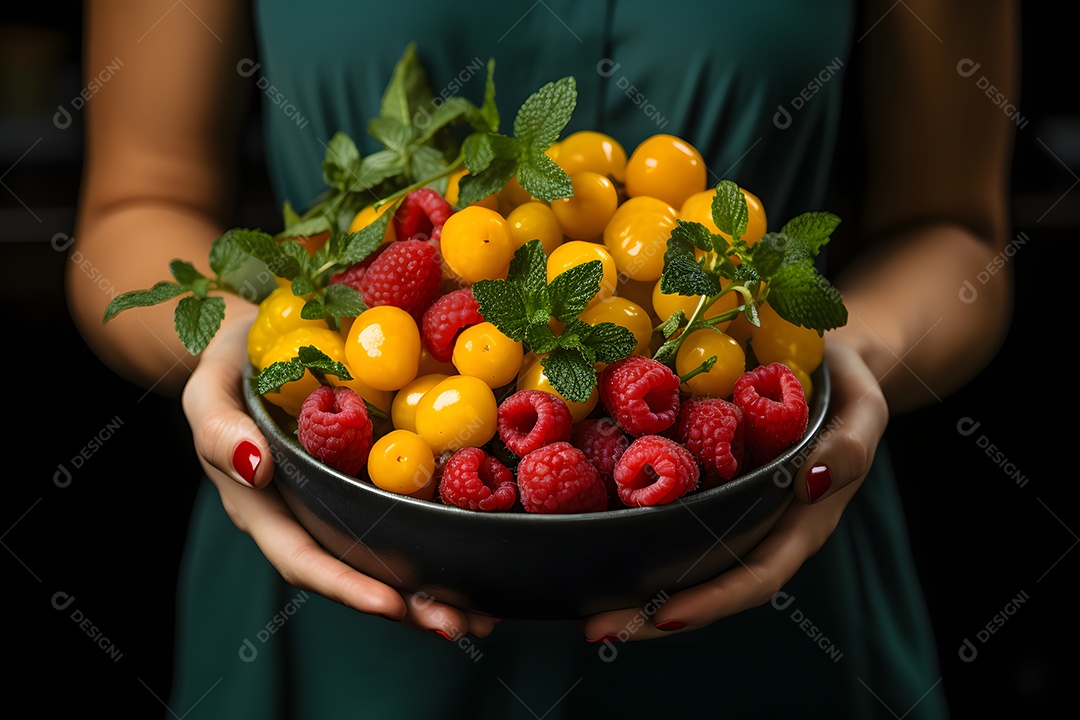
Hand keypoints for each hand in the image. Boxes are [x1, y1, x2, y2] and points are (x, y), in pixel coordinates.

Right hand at [180, 312, 497, 639]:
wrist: (257, 340)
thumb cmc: (228, 368)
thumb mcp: (209, 390)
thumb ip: (221, 431)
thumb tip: (255, 467)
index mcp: (266, 509)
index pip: (305, 559)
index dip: (346, 586)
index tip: (390, 606)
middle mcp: (310, 515)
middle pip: (358, 573)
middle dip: (408, 606)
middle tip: (461, 626)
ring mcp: (344, 500)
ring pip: (390, 554)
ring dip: (436, 588)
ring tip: (487, 616)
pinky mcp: (373, 476)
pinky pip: (408, 513)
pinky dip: (445, 538)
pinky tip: (486, 551)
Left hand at [581, 339, 887, 639]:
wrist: (830, 365)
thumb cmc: (848, 389)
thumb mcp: (864, 410)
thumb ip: (849, 446)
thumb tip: (811, 482)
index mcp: (798, 524)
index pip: (754, 577)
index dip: (711, 601)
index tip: (663, 616)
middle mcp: (758, 528)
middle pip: (706, 586)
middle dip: (651, 616)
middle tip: (593, 630)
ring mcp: (729, 511)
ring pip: (680, 561)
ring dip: (632, 589)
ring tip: (580, 606)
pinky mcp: (705, 485)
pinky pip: (668, 518)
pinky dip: (630, 534)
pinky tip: (588, 537)